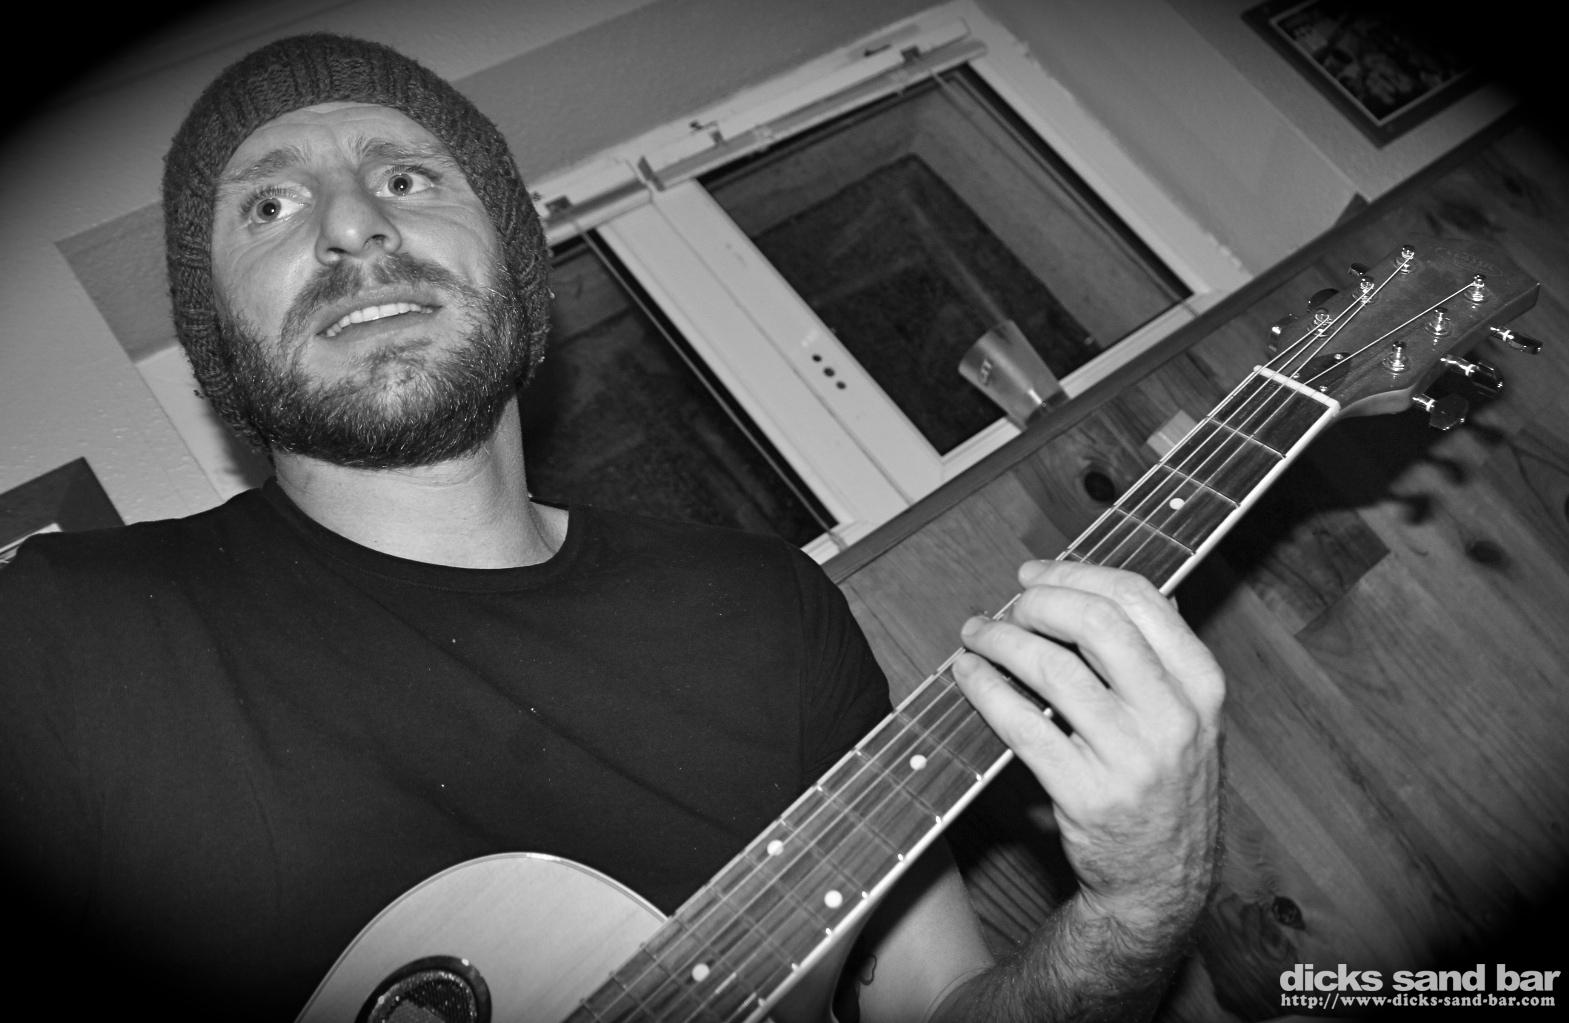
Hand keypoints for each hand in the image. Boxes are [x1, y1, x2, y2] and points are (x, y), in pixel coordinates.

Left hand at [953, 559, 1224, 929]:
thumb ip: (1159, 655)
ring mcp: (1130, 758)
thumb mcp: (1189, 718)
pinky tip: (969, 675)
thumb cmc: (1166, 789)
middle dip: (1039, 602)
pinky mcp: (1085, 794)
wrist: (1161, 882)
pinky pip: (1022, 725)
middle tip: (1008, 604)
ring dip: (1001, 641)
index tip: (1037, 574)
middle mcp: (1174, 717)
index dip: (1077, 574)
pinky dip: (986, 690)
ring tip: (977, 634)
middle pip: (1096, 623)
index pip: (1140, 599)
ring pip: (1052, 670)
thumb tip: (1107, 586)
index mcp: (1202, 685)